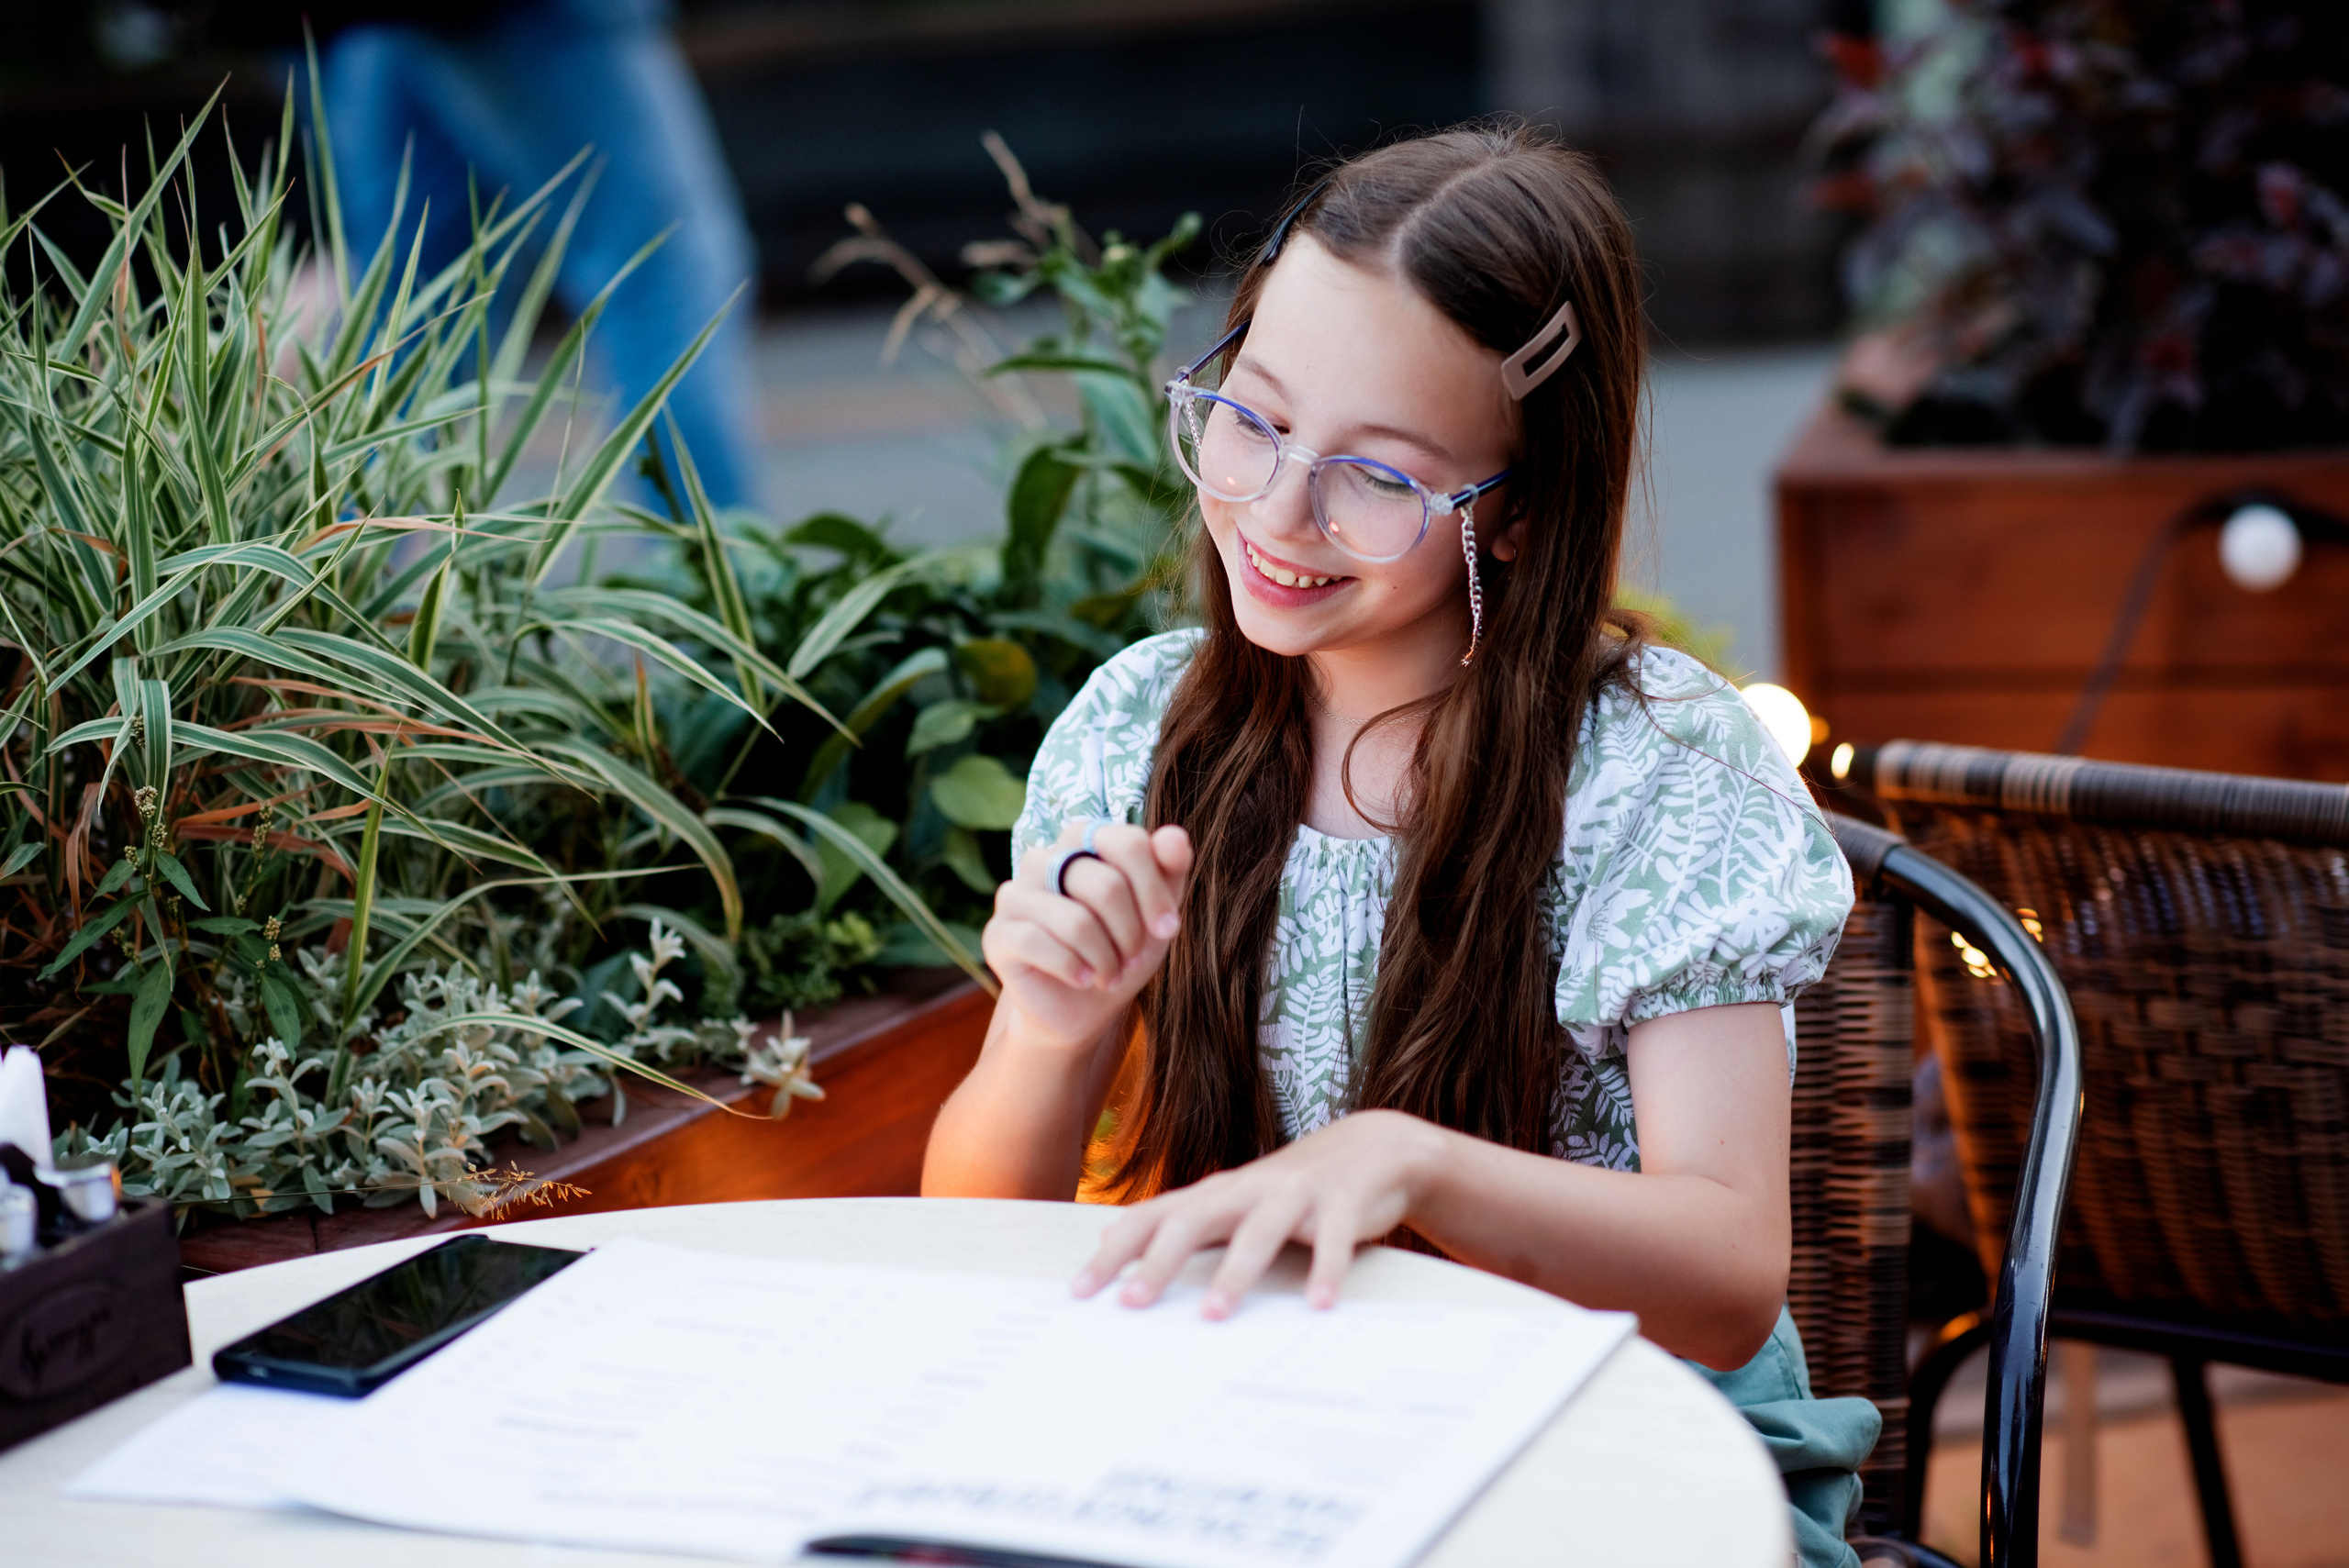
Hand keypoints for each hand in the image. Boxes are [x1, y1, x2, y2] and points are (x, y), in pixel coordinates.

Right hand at [981, 820, 1193, 1052]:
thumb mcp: (1155, 912)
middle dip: (1131, 932)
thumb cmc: (1122, 951)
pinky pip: (1040, 945)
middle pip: (1106, 885)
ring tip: (1110, 974)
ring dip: (1105, 958)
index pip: (1126, 843)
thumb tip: (1176, 836)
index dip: (1154, 890)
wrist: (1084, 1008)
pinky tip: (1083, 980)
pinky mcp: (998, 935)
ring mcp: (1014, 895)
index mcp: (1081, 842)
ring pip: (1075, 921)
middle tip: (1132, 958)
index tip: (1168, 928)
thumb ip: (1169, 870)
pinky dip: (1074, 969)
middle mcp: (1042, 859)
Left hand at [1072, 1110, 1451, 1316]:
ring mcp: (1296, 1193)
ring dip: (1235, 1272)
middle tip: (1132, 1304)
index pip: (1152, 1217)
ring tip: (1214, 1314)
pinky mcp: (1343, 1202)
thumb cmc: (1290, 1188)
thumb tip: (1109, 1237)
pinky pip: (1334, 1239)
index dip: (1116, 1252)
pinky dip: (1327, 1270)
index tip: (1080, 1292)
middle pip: (1194, 1220)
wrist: (1373, 1147)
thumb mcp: (1228, 1201)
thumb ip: (1174, 1220)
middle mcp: (1248, 1189)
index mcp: (1216, 1194)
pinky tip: (1319, 1304)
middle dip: (1160, 1261)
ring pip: (1259, 1230)